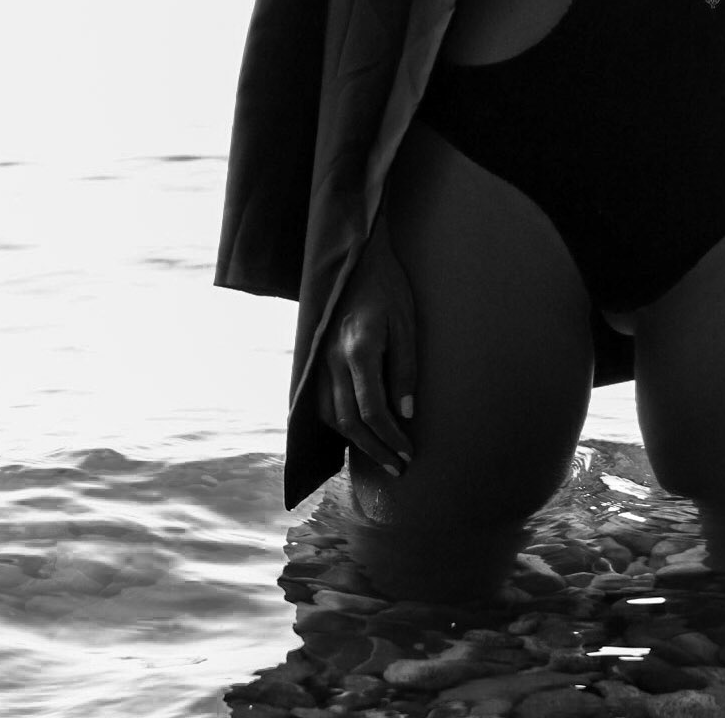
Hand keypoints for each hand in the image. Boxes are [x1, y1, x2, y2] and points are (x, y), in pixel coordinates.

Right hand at [314, 219, 417, 477]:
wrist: (354, 259)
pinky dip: (338, 423)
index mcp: (359, 349)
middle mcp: (332, 359)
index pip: (372, 410)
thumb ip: (406, 369)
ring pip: (330, 416)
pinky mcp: (315, 358)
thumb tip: (406, 413)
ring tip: (381, 453)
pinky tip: (356, 431)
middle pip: (349, 421)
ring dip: (355, 441)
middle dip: (376, 449)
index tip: (409, 453)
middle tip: (399, 466)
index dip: (391, 438)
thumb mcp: (408, 324)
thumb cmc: (388, 287)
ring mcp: (319, 360)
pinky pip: (320, 402)